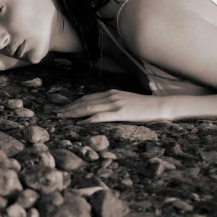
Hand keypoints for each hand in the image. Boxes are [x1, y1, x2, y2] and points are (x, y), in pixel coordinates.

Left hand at [56, 89, 171, 123]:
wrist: (159, 106)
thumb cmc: (143, 106)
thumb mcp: (125, 101)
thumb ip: (113, 103)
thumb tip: (100, 109)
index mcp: (111, 93)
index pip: (88, 97)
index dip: (74, 103)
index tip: (64, 108)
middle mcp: (111, 96)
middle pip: (85, 102)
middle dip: (70, 108)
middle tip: (57, 114)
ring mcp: (115, 104)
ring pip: (89, 107)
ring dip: (74, 113)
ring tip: (63, 118)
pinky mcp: (121, 113)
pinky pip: (101, 116)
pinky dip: (89, 119)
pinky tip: (80, 124)